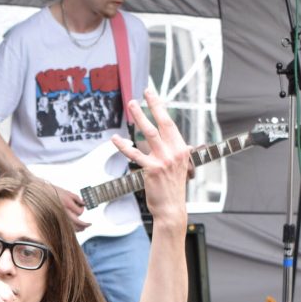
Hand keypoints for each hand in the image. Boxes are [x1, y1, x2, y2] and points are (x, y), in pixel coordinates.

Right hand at [51, 184, 90, 230]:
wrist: (40, 194)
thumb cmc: (53, 192)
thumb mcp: (66, 192)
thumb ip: (76, 198)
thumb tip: (83, 203)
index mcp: (67, 204)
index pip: (79, 212)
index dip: (82, 209)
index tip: (82, 206)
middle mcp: (64, 212)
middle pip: (77, 222)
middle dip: (85, 224)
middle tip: (89, 224)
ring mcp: (59, 217)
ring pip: (71, 227)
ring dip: (79, 228)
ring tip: (84, 228)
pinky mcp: (55, 220)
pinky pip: (65, 227)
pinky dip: (71, 229)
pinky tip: (75, 229)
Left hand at [111, 89, 188, 227]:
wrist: (171, 208)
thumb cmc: (173, 189)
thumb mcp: (181, 168)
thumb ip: (180, 155)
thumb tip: (185, 146)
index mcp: (181, 149)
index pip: (170, 123)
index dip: (160, 108)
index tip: (152, 95)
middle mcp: (174, 152)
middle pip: (162, 123)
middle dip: (152, 106)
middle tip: (142, 93)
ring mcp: (163, 160)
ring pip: (149, 133)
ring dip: (139, 117)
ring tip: (131, 105)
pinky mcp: (151, 170)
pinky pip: (135, 154)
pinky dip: (124, 145)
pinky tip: (115, 138)